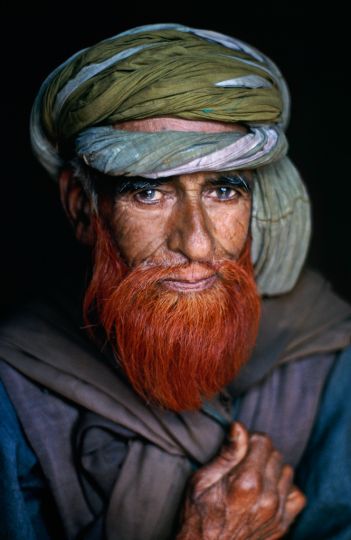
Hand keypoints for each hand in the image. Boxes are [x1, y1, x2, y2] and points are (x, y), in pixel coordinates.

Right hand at [176, 422, 305, 539]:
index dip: (250, 439)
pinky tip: (270, 490)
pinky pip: (297, 495)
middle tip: (243, 463)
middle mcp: (267, 497)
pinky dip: (286, 489)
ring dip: (273, 469)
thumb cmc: (198, 516)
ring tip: (254, 477)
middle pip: (276, 454)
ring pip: (287, 472)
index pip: (263, 441)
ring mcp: (278, 513)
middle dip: (260, 452)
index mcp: (246, 482)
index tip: (240, 447)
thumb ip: (227, 453)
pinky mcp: (283, 525)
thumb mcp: (202, 480)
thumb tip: (239, 426)